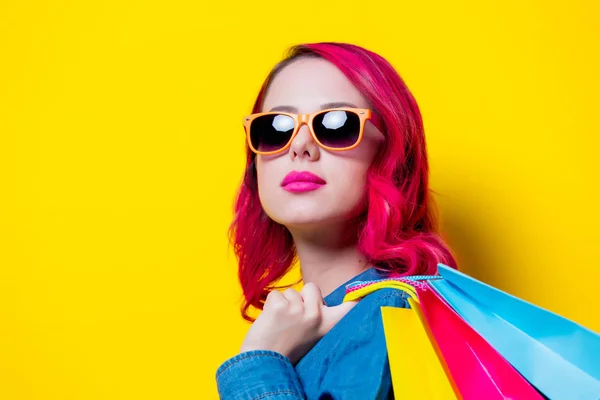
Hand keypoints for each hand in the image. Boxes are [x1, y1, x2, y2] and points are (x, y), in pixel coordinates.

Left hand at [240, 282, 358, 364]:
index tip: (369, 290)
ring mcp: (298, 310)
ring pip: (292, 292)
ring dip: (285, 304)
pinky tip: (271, 321)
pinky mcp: (279, 307)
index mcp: (329, 325)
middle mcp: (317, 316)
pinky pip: (275, 294)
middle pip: (313, 288)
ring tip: (281, 324)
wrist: (264, 363)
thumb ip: (320, 318)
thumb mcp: (314, 336)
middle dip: (303, 297)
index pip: (350, 308)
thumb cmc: (288, 349)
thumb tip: (319, 299)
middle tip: (296, 320)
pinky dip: (270, 305)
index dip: (359, 296)